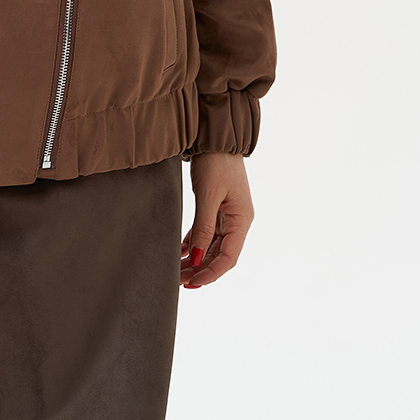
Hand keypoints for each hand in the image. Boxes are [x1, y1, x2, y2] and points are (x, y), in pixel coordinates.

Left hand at [179, 151, 253, 288]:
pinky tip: (180, 252)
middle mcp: (237, 221)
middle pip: (220, 254)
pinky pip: (206, 232)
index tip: (193, 283)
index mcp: (242, 220)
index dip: (211, 273)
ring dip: (196, 259)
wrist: (216, 136)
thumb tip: (198, 258)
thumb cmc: (216, 162)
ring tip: (177, 271)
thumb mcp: (208, 195)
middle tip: (180, 281)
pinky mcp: (216, 207)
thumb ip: (203, 227)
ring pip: (212, 245)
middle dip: (201, 270)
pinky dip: (194, 243)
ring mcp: (228, 214)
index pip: (228, 257)